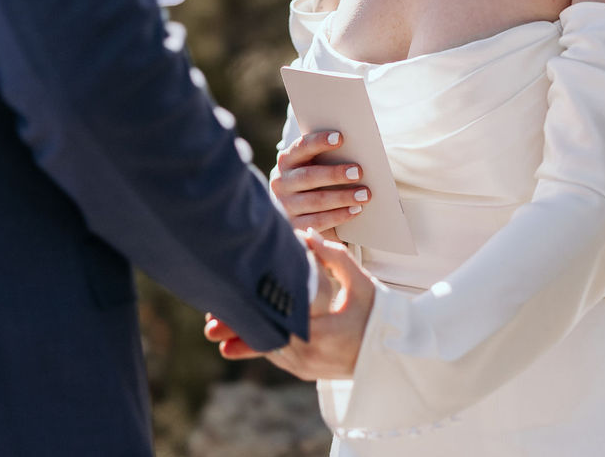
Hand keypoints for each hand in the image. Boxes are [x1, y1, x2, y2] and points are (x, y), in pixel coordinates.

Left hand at [207, 230, 375, 379]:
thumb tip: (306, 233)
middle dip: (239, 328)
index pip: (278, 322)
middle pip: (265, 339)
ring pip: (267, 349)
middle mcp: (310, 357)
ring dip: (246, 336)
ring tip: (218, 322)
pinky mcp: (304, 372)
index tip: (232, 297)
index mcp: (322, 334)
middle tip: (210, 319)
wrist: (394, 352)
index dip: (252, 311)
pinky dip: (260, 342)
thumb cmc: (379, 312)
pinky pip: (276, 355)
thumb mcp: (361, 282)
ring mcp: (306, 368)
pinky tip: (241, 331)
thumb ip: (333, 256)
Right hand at [271, 129, 369, 233]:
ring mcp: (286, 205)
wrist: (296, 210)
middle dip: (335, 174)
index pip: (301, 147)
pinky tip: (356, 210)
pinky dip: (339, 215)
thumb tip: (355, 148)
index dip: (319, 141)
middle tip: (359, 171)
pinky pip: (318, 221)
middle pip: (309, 176)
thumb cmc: (314, 179)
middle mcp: (281, 182)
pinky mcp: (294, 226)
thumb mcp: (313, 165)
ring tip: (365, 194)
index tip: (340, 137)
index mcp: (286, 160)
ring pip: (316, 201)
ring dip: (343, 197)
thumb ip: (327, 156)